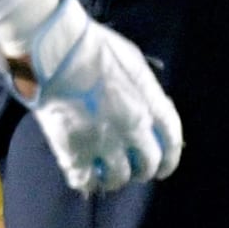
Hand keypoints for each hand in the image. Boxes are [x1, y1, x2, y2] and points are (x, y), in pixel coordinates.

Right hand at [0, 0, 181, 194]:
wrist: (56, 49)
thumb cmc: (94, 47)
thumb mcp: (133, 62)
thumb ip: (145, 91)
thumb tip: (150, 111)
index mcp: (149, 101)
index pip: (171, 139)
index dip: (170, 158)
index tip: (163, 167)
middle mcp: (132, 126)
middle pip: (147, 164)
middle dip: (143, 170)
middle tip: (134, 170)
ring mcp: (103, 141)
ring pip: (118, 178)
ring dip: (115, 178)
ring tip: (107, 172)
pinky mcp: (74, 151)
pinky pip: (85, 181)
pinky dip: (87, 181)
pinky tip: (85, 174)